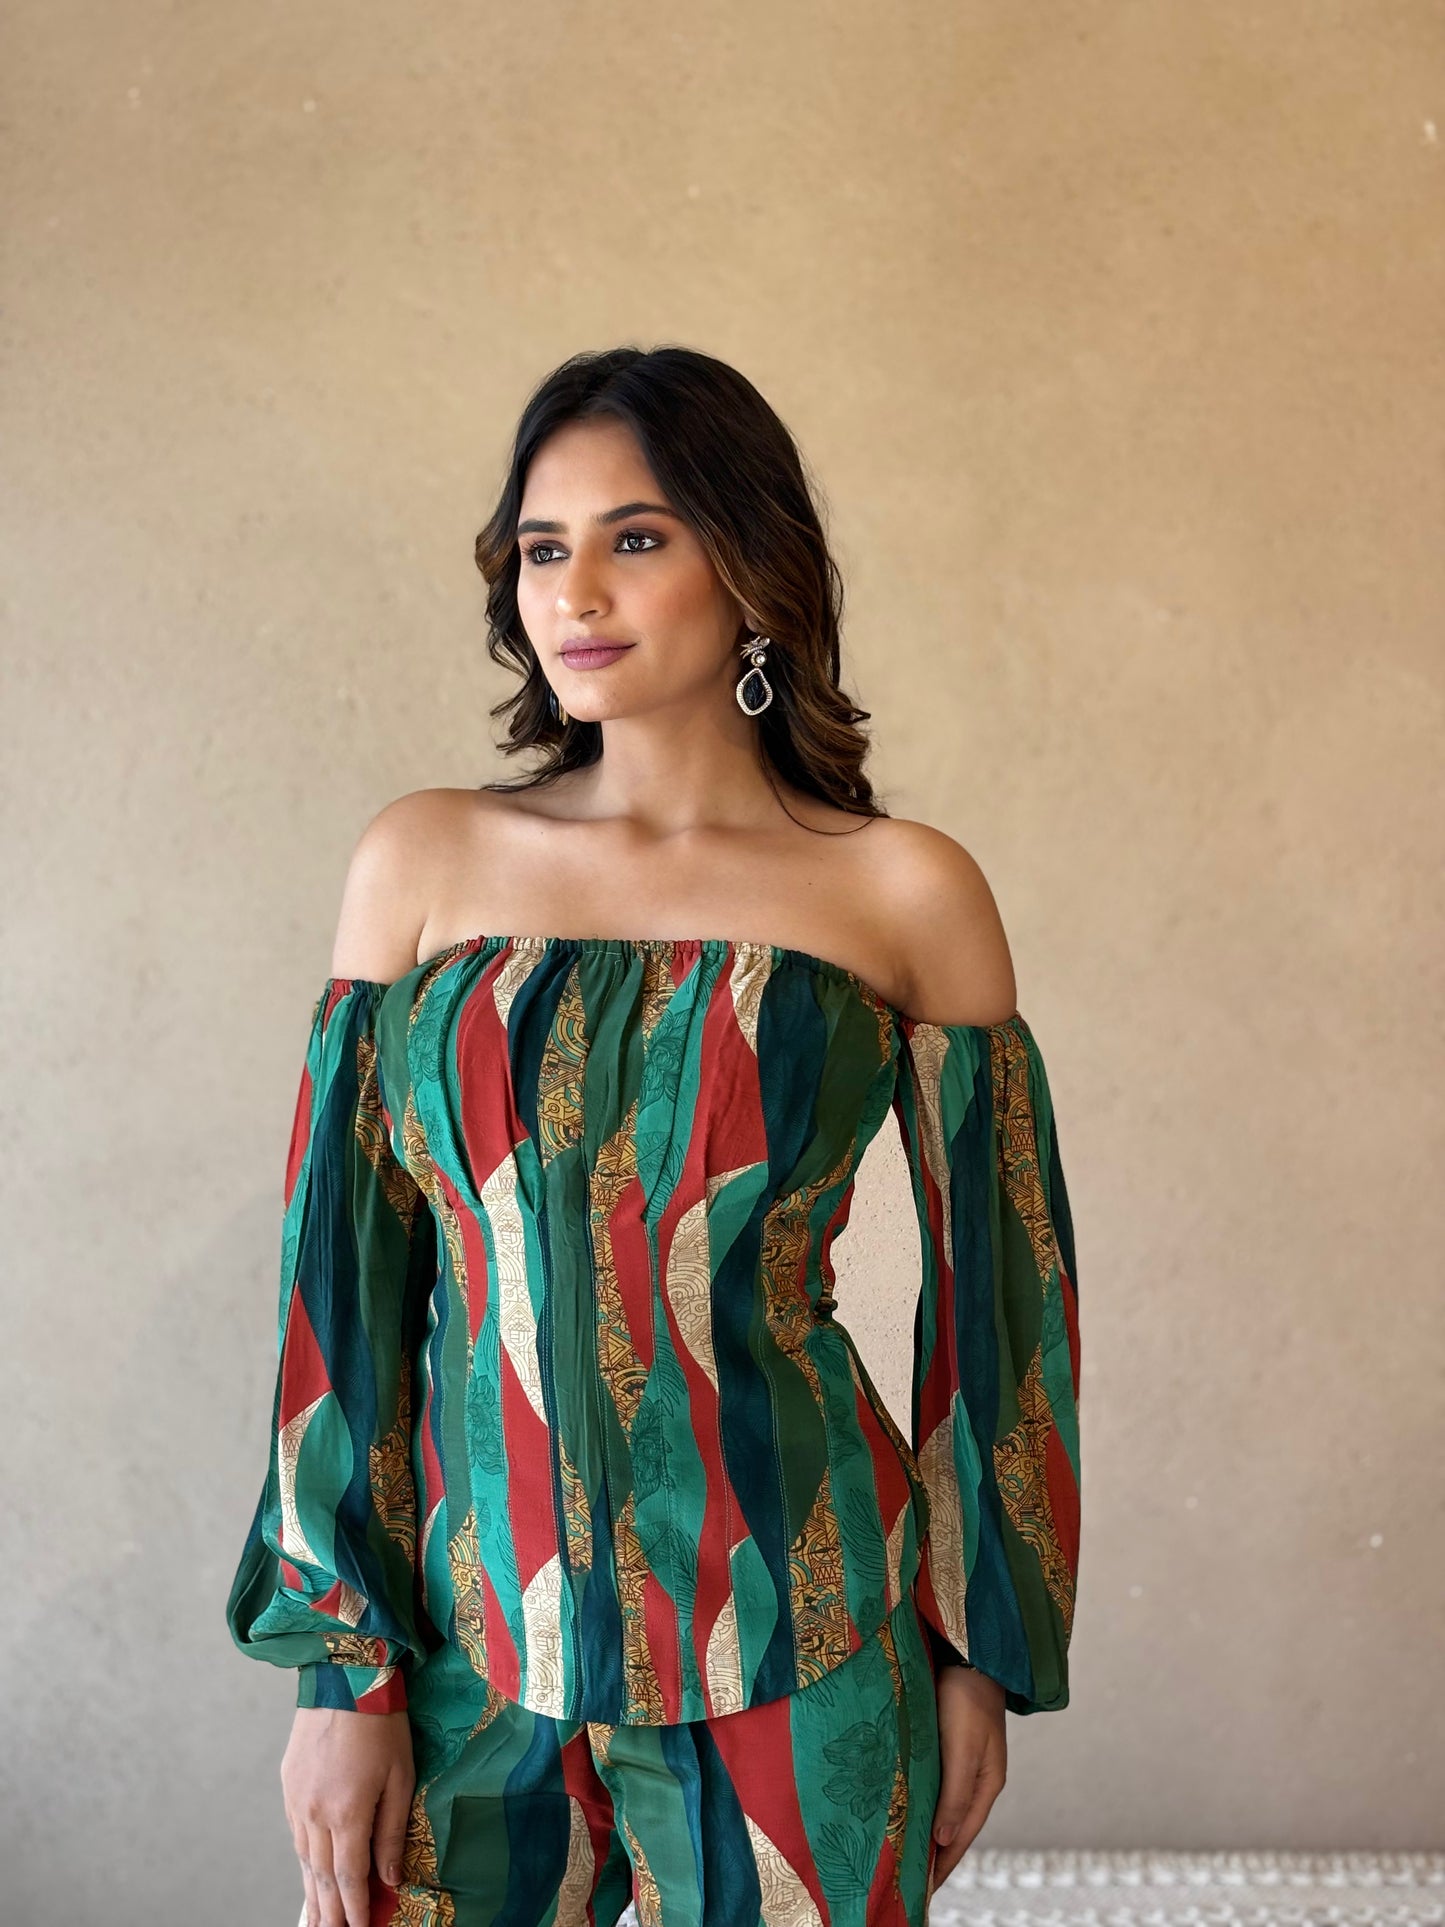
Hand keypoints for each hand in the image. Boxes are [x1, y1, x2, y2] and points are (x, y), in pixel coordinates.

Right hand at [281, 1706, 415, 1926]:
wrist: (344, 1675)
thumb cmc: (382, 1723)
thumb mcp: (400, 1776)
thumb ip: (392, 1831)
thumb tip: (389, 1878)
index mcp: (346, 1813)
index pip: (350, 1877)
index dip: (354, 1910)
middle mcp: (314, 1814)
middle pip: (321, 1876)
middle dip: (329, 1912)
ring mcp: (296, 1800)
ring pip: (303, 1859)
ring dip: (312, 1892)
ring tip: (318, 1919)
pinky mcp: (288, 1785)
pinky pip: (294, 1835)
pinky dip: (302, 1860)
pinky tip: (307, 1872)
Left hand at [929, 1666, 1006, 1891]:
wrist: (968, 1652)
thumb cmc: (966, 1697)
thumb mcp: (961, 1748)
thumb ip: (954, 1793)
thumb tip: (943, 1839)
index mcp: (987, 1784)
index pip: (961, 1836)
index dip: (944, 1865)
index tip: (923, 1892)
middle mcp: (978, 1778)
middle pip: (954, 1826)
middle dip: (936, 1855)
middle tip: (910, 1882)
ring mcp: (964, 1762)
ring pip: (944, 1807)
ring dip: (927, 1830)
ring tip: (905, 1854)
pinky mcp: (948, 1745)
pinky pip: (935, 1786)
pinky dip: (923, 1804)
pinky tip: (908, 1809)